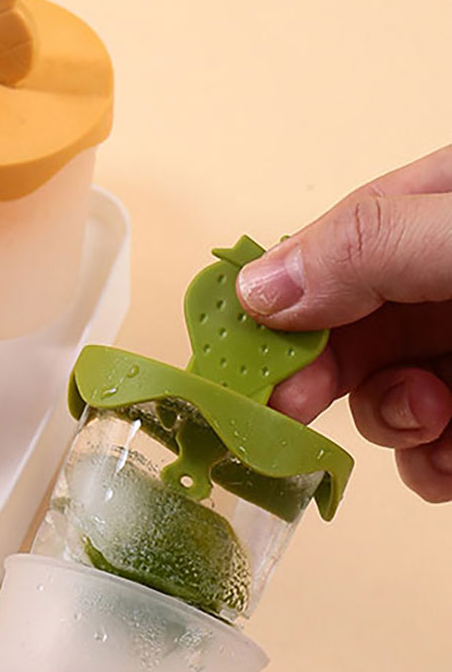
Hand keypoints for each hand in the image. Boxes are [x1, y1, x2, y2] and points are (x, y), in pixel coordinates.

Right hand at [233, 147, 451, 500]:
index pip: (338, 246)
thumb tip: (259, 287)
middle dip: (318, 374)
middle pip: (350, 330)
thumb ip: (368, 249)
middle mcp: (448, 278)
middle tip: (288, 408)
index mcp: (438, 207)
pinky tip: (450, 457)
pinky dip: (433, 465)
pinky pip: (437, 448)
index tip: (240, 350)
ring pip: (389, 396)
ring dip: (390, 423)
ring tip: (430, 418)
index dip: (282, 298)